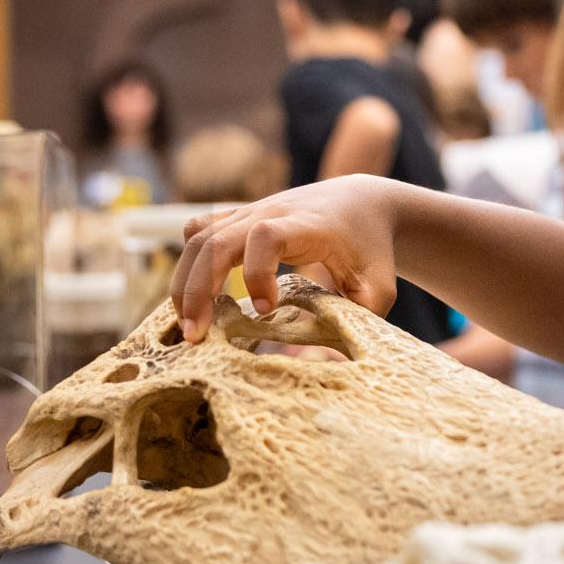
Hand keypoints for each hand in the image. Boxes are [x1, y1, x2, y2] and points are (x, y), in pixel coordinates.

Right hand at [170, 176, 406, 341]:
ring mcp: (250, 213)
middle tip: (196, 336)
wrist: (361, 202)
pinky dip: (187, 263)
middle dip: (199, 288)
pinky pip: (199, 233)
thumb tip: (330, 361)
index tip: (267, 310)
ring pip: (199, 238)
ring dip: (185, 282)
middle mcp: (272, 212)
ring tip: (188, 326)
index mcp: (307, 225)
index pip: (267, 236)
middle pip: (217, 239)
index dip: (256, 272)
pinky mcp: (238, 218)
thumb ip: (361, 320)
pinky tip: (191, 298)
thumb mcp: (379, 286)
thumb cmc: (371, 249)